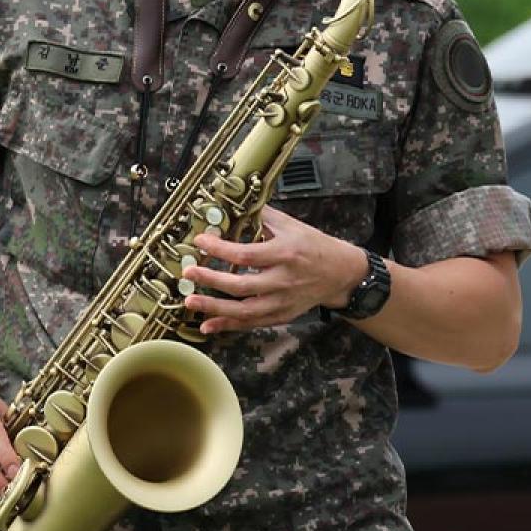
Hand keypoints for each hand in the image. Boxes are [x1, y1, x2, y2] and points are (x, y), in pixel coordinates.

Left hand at [184, 205, 363, 333]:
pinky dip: (229, 325)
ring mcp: (283, 301)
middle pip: (241, 285)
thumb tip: (236, 205)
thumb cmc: (316, 247)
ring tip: (190, 301)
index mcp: (285, 254)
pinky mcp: (282, 315)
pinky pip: (252, 323)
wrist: (342, 273)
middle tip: (188, 273)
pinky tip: (208, 324)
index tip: (201, 241)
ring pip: (244, 310)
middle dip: (210, 279)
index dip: (220, 248)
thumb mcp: (293, 226)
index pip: (246, 254)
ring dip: (214, 307)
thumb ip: (264, 217)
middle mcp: (283, 280)